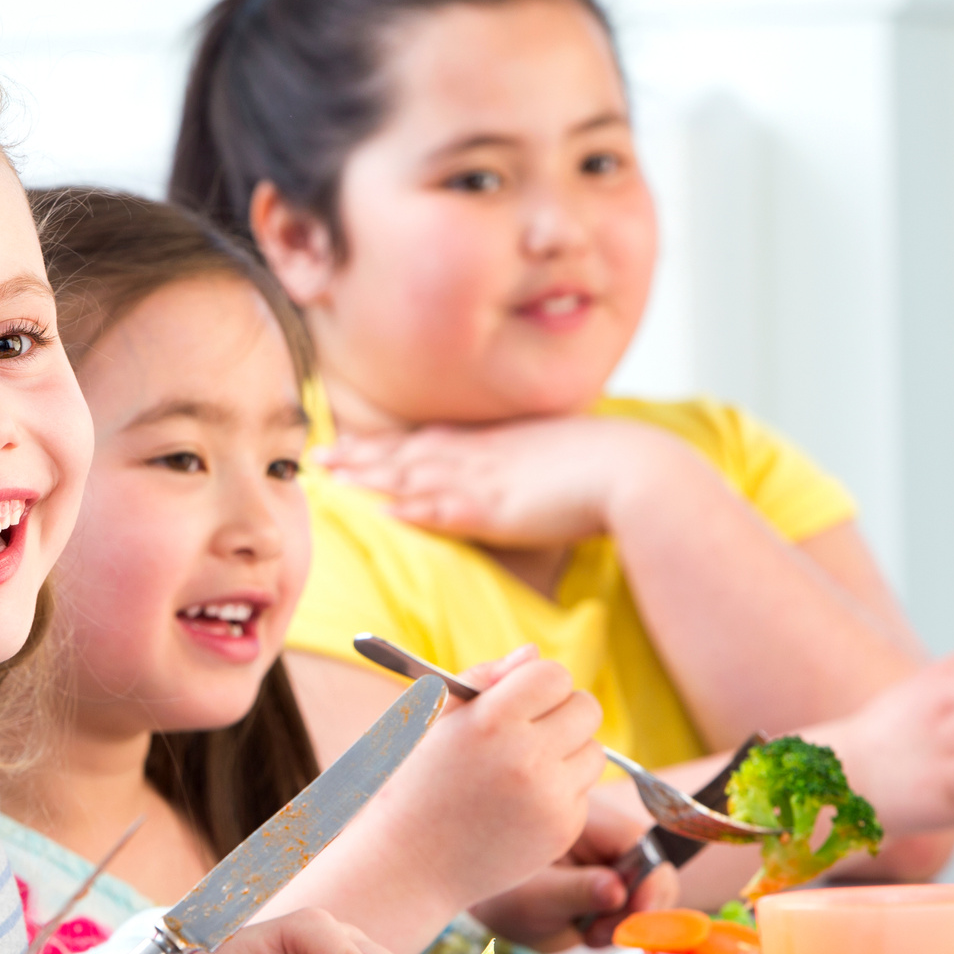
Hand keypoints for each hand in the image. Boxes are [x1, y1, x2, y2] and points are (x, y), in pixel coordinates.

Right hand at [263, 647, 605, 953]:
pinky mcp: (562, 831)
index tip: (520, 701)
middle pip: (587, 708)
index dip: (539, 685)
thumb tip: (534, 652)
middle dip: (562, 713)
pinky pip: (584, 793)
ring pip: (594, 751)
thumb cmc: (415, 782)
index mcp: (492, 721)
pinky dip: (561, 793)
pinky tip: (521, 805)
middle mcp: (527, 758)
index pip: (554, 675)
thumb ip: (483, 676)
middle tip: (530, 732)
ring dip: (568, 753)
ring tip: (523, 771)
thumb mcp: (433, 717)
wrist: (406, 863)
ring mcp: (549, 799)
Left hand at [317, 416, 689, 548]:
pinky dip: (413, 509)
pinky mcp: (497, 510)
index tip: (353, 441)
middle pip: (407, 453)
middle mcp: (481, 456)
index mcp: (494, 443)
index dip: (386, 444)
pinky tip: (384, 512)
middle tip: (318, 455)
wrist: (635, 467)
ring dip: (371, 477)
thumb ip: (528, 462)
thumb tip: (521, 470)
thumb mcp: (557, 454)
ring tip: (332, 480)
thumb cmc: (607, 462)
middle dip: (361, 455)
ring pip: (414, 476)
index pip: (427, 441)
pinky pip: (445, 510)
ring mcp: (486, 481)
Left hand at [469, 794, 679, 950]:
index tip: (638, 916)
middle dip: (636, 910)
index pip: (643, 849)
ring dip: (623, 920)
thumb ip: (575, 892)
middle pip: (653, 872)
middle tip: (598, 933)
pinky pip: (629, 905)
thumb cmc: (498, 889)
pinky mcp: (608, 880)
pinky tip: (584, 927)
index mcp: (588, 821)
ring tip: (583, 930)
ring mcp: (609, 859)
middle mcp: (606, 835)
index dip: (650, 885)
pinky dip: (613, 923)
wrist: (478, 892)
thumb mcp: (532, 895)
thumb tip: (617, 891)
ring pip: (645, 893)